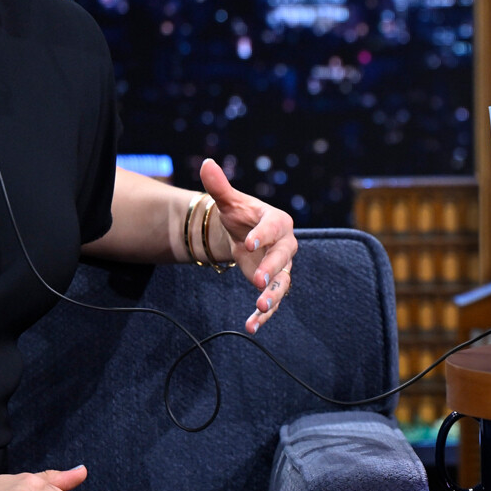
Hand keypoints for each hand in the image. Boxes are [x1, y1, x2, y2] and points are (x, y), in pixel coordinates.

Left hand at [199, 157, 296, 332]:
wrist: (243, 232)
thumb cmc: (239, 214)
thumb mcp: (228, 201)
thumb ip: (219, 186)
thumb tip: (206, 163)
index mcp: (276, 221)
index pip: (272, 228)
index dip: (262, 236)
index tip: (247, 245)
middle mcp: (284, 245)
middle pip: (283, 258)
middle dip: (272, 270)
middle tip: (258, 282)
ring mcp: (281, 267)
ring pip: (283, 283)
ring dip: (273, 296)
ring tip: (260, 307)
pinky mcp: (273, 284)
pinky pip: (272, 300)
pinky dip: (263, 315)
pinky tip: (251, 326)